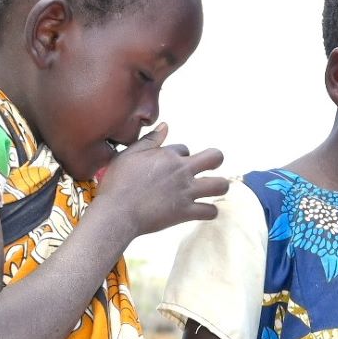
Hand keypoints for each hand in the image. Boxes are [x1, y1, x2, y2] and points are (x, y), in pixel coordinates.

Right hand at [93, 124, 228, 237]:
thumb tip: (166, 125)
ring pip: (220, 185)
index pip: (185, 149)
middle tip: (210, 167)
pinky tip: (204, 210)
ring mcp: (186, 192)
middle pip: (215, 157)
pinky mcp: (186, 212)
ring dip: (220, 185)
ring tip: (213, 188)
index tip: (169, 167)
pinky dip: (210, 211)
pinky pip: (210, 211)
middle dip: (216, 160)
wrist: (117, 212)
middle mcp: (182, 171)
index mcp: (168, 155)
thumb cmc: (118, 183)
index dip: (179, 156)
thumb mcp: (129, 154)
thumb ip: (149, 140)